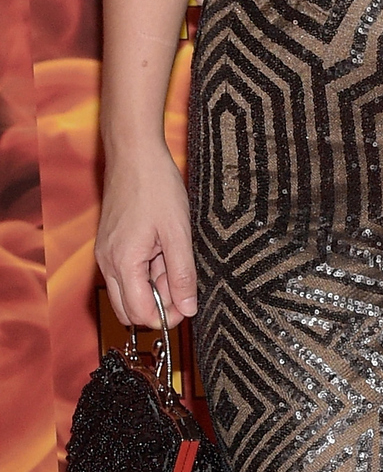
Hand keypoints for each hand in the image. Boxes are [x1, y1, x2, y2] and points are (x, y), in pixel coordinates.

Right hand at [95, 143, 196, 328]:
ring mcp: (106, 254)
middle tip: (182, 284)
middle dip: (157, 306)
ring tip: (173, 257)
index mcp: (123, 263)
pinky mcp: (110, 244)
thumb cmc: (156, 187)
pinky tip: (163, 249)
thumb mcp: (178, 232)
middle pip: (128, 309)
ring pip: (127, 290)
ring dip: (152, 286)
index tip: (187, 305)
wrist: (134, 155)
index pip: (140, 313)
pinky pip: (125, 272)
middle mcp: (108, 263)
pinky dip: (145, 270)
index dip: (166, 316)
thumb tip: (188, 308)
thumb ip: (182, 273)